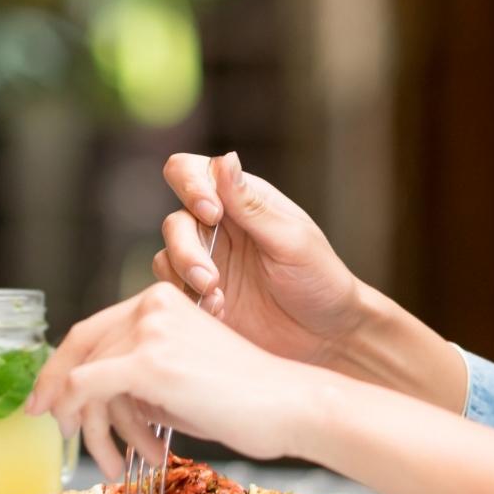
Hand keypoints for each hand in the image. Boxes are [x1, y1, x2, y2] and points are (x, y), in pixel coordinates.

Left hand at [24, 284, 326, 480]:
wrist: (288, 403)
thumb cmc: (245, 397)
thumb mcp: (180, 372)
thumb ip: (137, 371)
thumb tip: (90, 395)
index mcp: (163, 299)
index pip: (92, 330)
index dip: (59, 367)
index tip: (45, 398)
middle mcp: (152, 305)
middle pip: (80, 351)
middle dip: (60, 397)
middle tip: (56, 430)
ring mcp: (149, 331)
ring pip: (83, 379)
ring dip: (91, 428)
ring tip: (114, 460)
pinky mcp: (149, 363)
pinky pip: (87, 389)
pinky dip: (84, 420)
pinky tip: (109, 451)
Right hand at [155, 151, 363, 365]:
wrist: (326, 335)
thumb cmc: (320, 280)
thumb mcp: (290, 241)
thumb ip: (251, 205)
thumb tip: (226, 157)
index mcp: (242, 200)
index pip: (192, 172)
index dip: (190, 186)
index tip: (211, 214)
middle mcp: (218, 227)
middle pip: (175, 222)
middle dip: (186, 250)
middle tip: (210, 280)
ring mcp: (207, 262)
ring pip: (167, 257)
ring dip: (186, 279)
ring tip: (218, 300)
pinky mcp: (200, 296)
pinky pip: (174, 291)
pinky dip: (189, 301)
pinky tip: (219, 313)